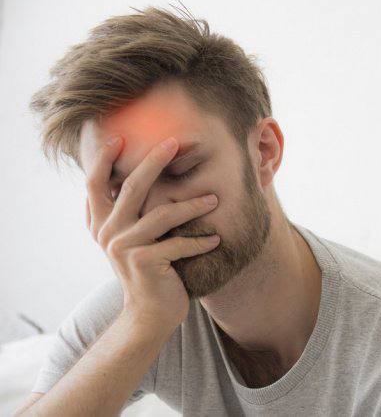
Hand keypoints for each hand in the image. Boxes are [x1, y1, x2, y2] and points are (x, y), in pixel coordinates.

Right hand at [84, 135, 219, 329]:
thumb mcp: (130, 240)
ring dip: (193, 205)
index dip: (103, 158)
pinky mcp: (145, 263)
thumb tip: (136, 175)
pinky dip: (201, 241)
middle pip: (131, 186)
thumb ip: (126, 214)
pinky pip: (179, 243)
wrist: (148, 314)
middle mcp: (107, 233)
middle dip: (155, 161)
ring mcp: (124, 248)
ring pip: (163, 213)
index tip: (119, 136)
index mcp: (100, 224)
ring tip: (215, 199)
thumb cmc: (148, 271)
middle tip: (175, 142)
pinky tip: (216, 240)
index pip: (94, 184)